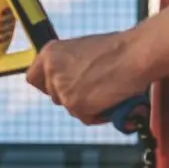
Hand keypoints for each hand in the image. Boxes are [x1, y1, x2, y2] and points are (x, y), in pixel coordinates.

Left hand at [25, 30, 148, 125]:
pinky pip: (86, 118)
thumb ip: (68, 64)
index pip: (34, 78)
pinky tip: (111, 101)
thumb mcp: (81, 50)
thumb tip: (68, 79)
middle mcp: (50, 69)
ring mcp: (61, 88)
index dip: (49, 85)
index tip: (62, 88)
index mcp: (50, 53)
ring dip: (87, 106)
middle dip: (73, 96)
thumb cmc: (116, 50)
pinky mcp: (74, 104)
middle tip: (94, 89)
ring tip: (106, 92)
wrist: (134, 54)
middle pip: (54, 96)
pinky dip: (99, 114)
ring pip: (70, 108)